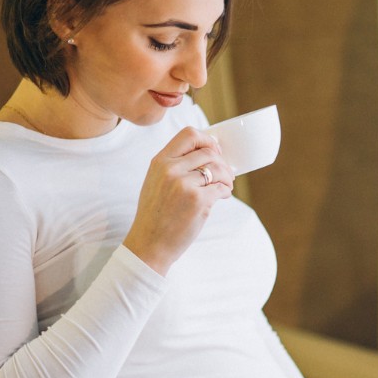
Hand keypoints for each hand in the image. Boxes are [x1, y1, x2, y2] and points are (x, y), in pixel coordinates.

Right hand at [122, 126, 234, 274]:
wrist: (149, 243)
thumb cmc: (155, 214)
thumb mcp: (155, 181)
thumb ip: (174, 165)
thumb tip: (206, 154)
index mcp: (160, 161)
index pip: (189, 134)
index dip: (207, 140)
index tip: (215, 150)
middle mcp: (171, 169)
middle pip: (208, 151)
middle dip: (222, 162)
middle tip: (226, 174)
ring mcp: (184, 185)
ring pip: (218, 169)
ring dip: (227, 177)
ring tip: (226, 186)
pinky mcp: (198, 201)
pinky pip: (221, 188)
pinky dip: (226, 191)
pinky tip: (222, 196)